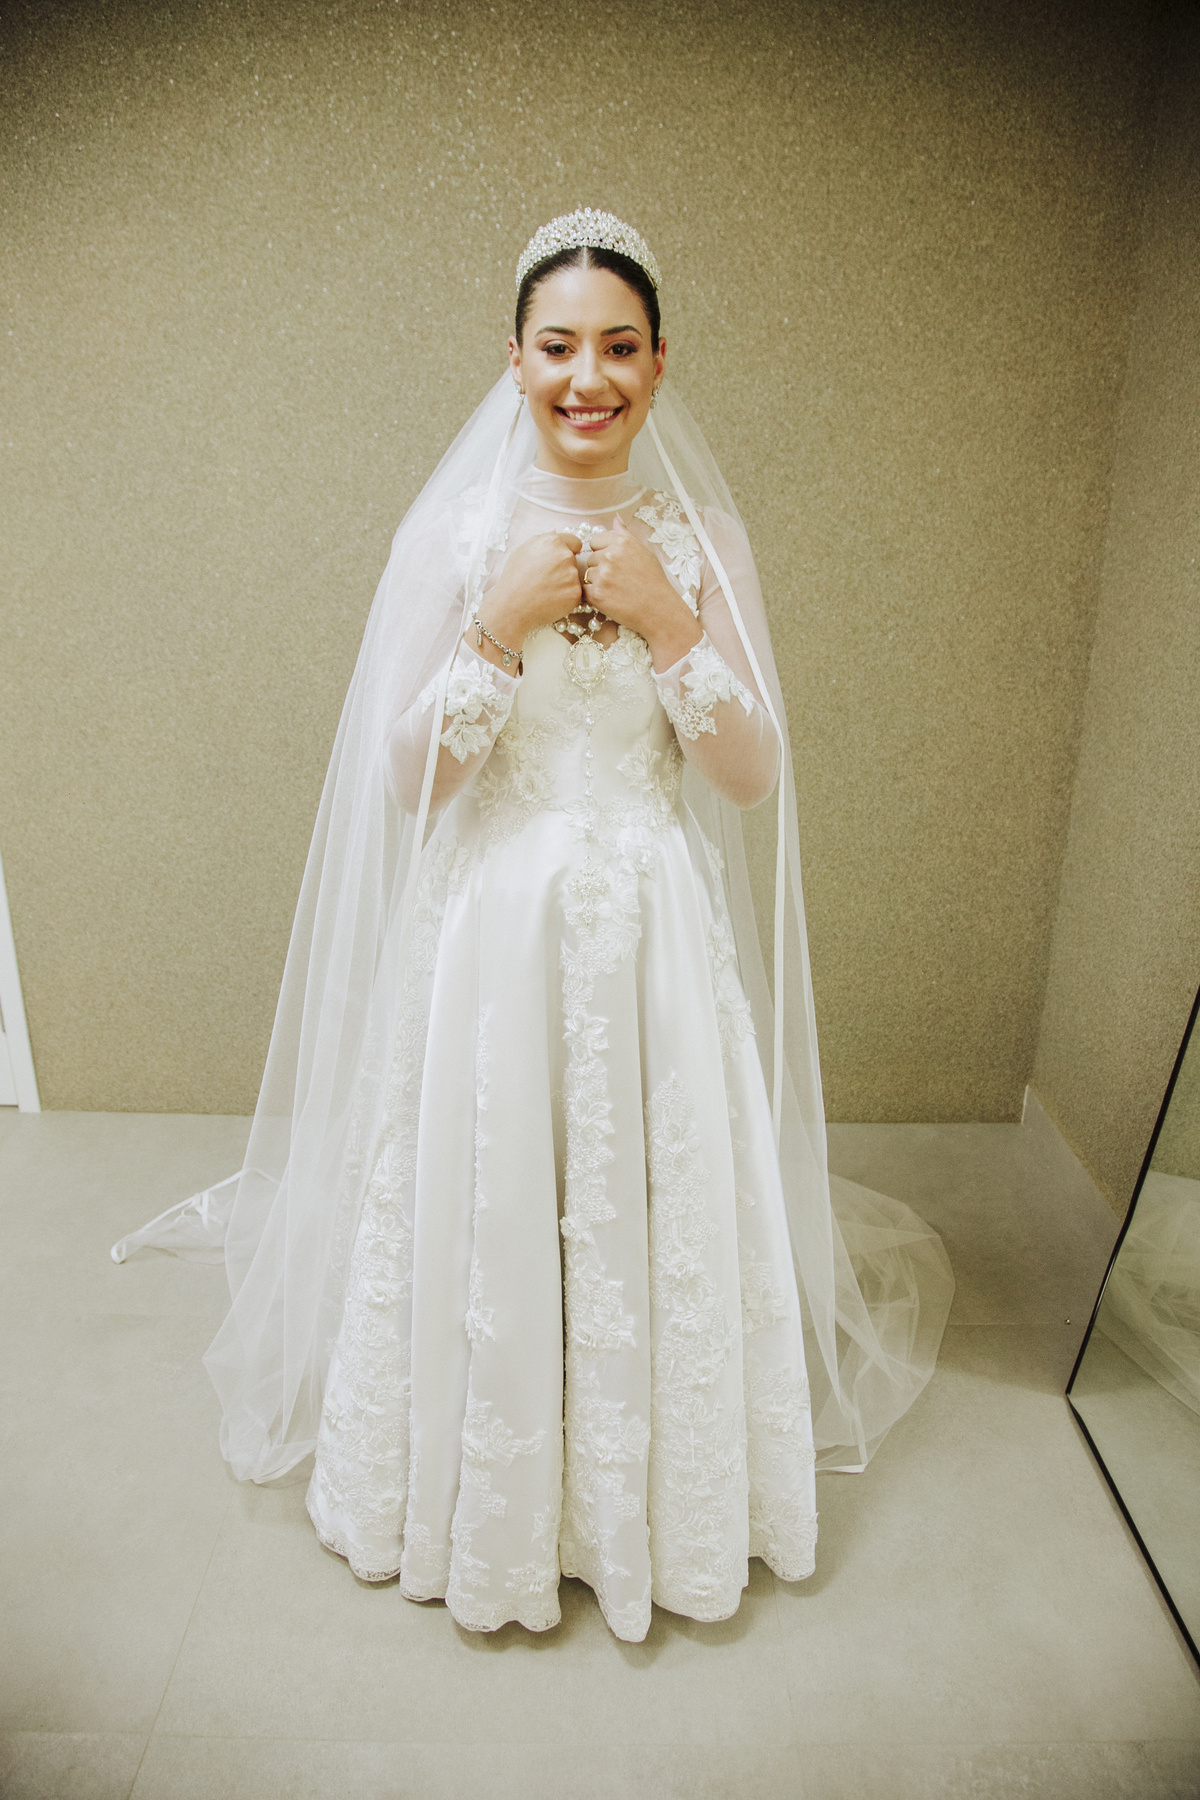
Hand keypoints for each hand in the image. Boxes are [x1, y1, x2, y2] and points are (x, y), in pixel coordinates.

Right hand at [472, 532, 583, 666]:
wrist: (511, 606)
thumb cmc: (513, 578)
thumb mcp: (522, 551)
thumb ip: (542, 540)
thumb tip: (556, 533)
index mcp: (553, 542)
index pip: (575, 542)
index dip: (567, 551)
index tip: (556, 561)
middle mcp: (565, 556)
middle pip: (573, 560)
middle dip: (564, 567)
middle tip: (546, 579)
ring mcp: (572, 575)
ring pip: (574, 577)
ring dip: (565, 582)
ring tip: (546, 590)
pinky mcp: (575, 593)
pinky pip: (574, 593)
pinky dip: (566, 597)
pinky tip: (550, 599)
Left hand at [584, 515, 702, 670]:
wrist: (658, 609)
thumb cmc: (653, 581)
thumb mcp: (643, 551)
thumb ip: (625, 534)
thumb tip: (615, 517)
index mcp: (622, 542)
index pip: (595, 541)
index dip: (603, 552)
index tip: (615, 564)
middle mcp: (610, 555)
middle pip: (590, 558)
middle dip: (600, 568)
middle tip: (619, 580)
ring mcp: (602, 575)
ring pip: (587, 574)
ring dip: (596, 582)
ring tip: (616, 590)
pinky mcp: (597, 594)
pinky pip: (585, 591)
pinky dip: (594, 596)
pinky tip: (611, 598)